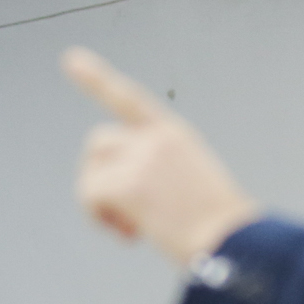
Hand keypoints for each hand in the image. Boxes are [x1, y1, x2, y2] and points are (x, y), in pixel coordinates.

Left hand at [66, 48, 262, 264]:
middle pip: (99, 143)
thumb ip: (156, 169)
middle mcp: (155, 139)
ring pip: (91, 172)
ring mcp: (140, 159)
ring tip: (129, 226)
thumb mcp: (192, 178)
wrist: (232, 244)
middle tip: (123, 213)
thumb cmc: (218, 224)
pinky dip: (98, 218)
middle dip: (100, 175)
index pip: (128, 98)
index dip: (96, 78)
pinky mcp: (126, 185)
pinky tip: (128, 234)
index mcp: (174, 133)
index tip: (71, 59)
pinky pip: (89, 196)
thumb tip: (117, 189)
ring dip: (100, 201)